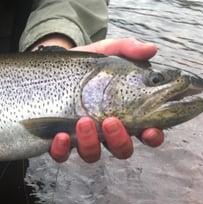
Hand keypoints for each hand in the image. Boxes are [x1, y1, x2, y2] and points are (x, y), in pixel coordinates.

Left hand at [45, 37, 164, 162]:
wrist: (49, 65)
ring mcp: (82, 138)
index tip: (150, 130)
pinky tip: (61, 135)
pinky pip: (61, 154)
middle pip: (121, 149)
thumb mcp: (106, 52)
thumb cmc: (85, 64)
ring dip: (91, 143)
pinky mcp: (58, 141)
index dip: (153, 136)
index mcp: (124, 114)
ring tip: (84, 121)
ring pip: (93, 154)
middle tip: (110, 121)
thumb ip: (128, 49)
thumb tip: (151, 49)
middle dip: (119, 140)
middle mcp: (105, 132)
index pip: (147, 132)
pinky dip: (62, 149)